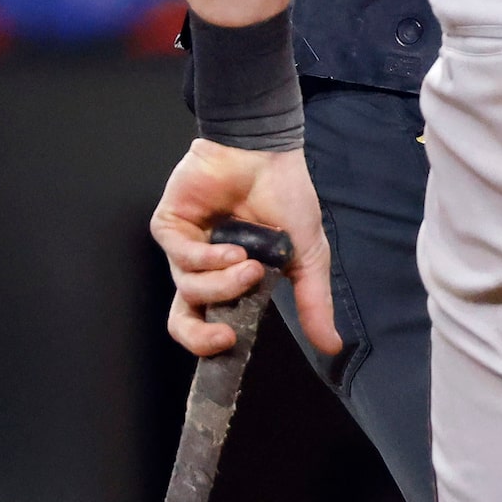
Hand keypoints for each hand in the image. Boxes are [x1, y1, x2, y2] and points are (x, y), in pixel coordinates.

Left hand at [150, 137, 335, 355]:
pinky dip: (207, 260)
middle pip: (183, 319)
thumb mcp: (308, 259)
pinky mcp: (169, 224)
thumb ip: (314, 303)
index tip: (237, 344)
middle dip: (200, 336)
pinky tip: (233, 250)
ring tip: (252, 265)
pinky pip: (179, 257)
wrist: (267, 155)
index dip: (215, 343)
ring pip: (189, 288)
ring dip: (223, 284)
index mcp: (231, 282)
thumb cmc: (286, 199)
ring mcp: (185, 247)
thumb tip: (332, 346)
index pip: (211, 323)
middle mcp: (204, 270)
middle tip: (227, 337)